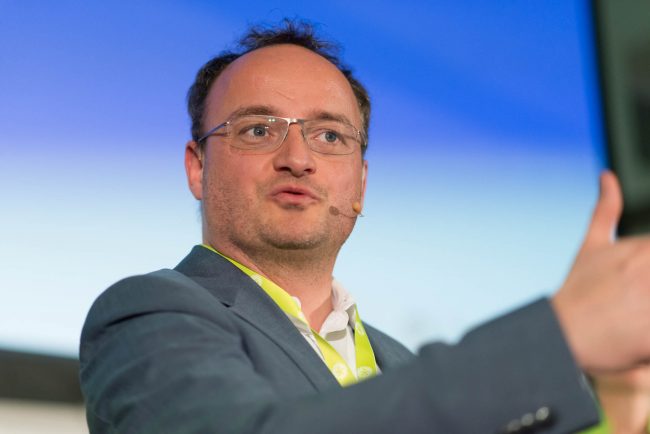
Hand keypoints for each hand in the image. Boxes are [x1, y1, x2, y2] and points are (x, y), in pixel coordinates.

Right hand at [552, 171, 649, 373]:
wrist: (562, 333)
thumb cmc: (577, 292)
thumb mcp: (592, 246)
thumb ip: (605, 208)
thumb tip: (606, 175)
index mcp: (643, 249)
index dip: (647, 269)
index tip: (639, 279)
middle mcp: (648, 269)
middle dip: (648, 287)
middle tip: (637, 297)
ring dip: (648, 308)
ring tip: (637, 312)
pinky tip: (641, 335)